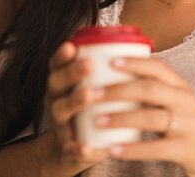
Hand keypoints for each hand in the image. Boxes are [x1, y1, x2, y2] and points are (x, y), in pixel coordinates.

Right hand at [46, 42, 108, 171]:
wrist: (76, 149)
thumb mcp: (94, 89)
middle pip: (56, 83)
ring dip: (75, 101)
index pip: (57, 65)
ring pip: (60, 110)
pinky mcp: (68, 148)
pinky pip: (70, 148)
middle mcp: (56, 100)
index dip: (61, 55)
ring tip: (90, 95)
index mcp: (63, 83)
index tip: (72, 46)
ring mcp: (60, 124)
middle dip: (72, 72)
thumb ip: (107, 72)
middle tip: (89, 65)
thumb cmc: (92, 110)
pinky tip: (87, 147)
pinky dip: (78, 147)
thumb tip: (138, 46)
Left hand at [92, 57, 194, 176]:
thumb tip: (113, 73)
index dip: (135, 62)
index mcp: (181, 86)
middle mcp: (186, 101)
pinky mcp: (186, 149)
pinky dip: (132, 148)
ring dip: (121, 118)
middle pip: (151, 89)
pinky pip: (156, 148)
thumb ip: (152, 89)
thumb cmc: (186, 125)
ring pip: (151, 117)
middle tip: (93, 94)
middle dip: (119, 90)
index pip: (159, 67)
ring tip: (97, 121)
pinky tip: (112, 149)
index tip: (110, 61)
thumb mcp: (175, 102)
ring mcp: (188, 125)